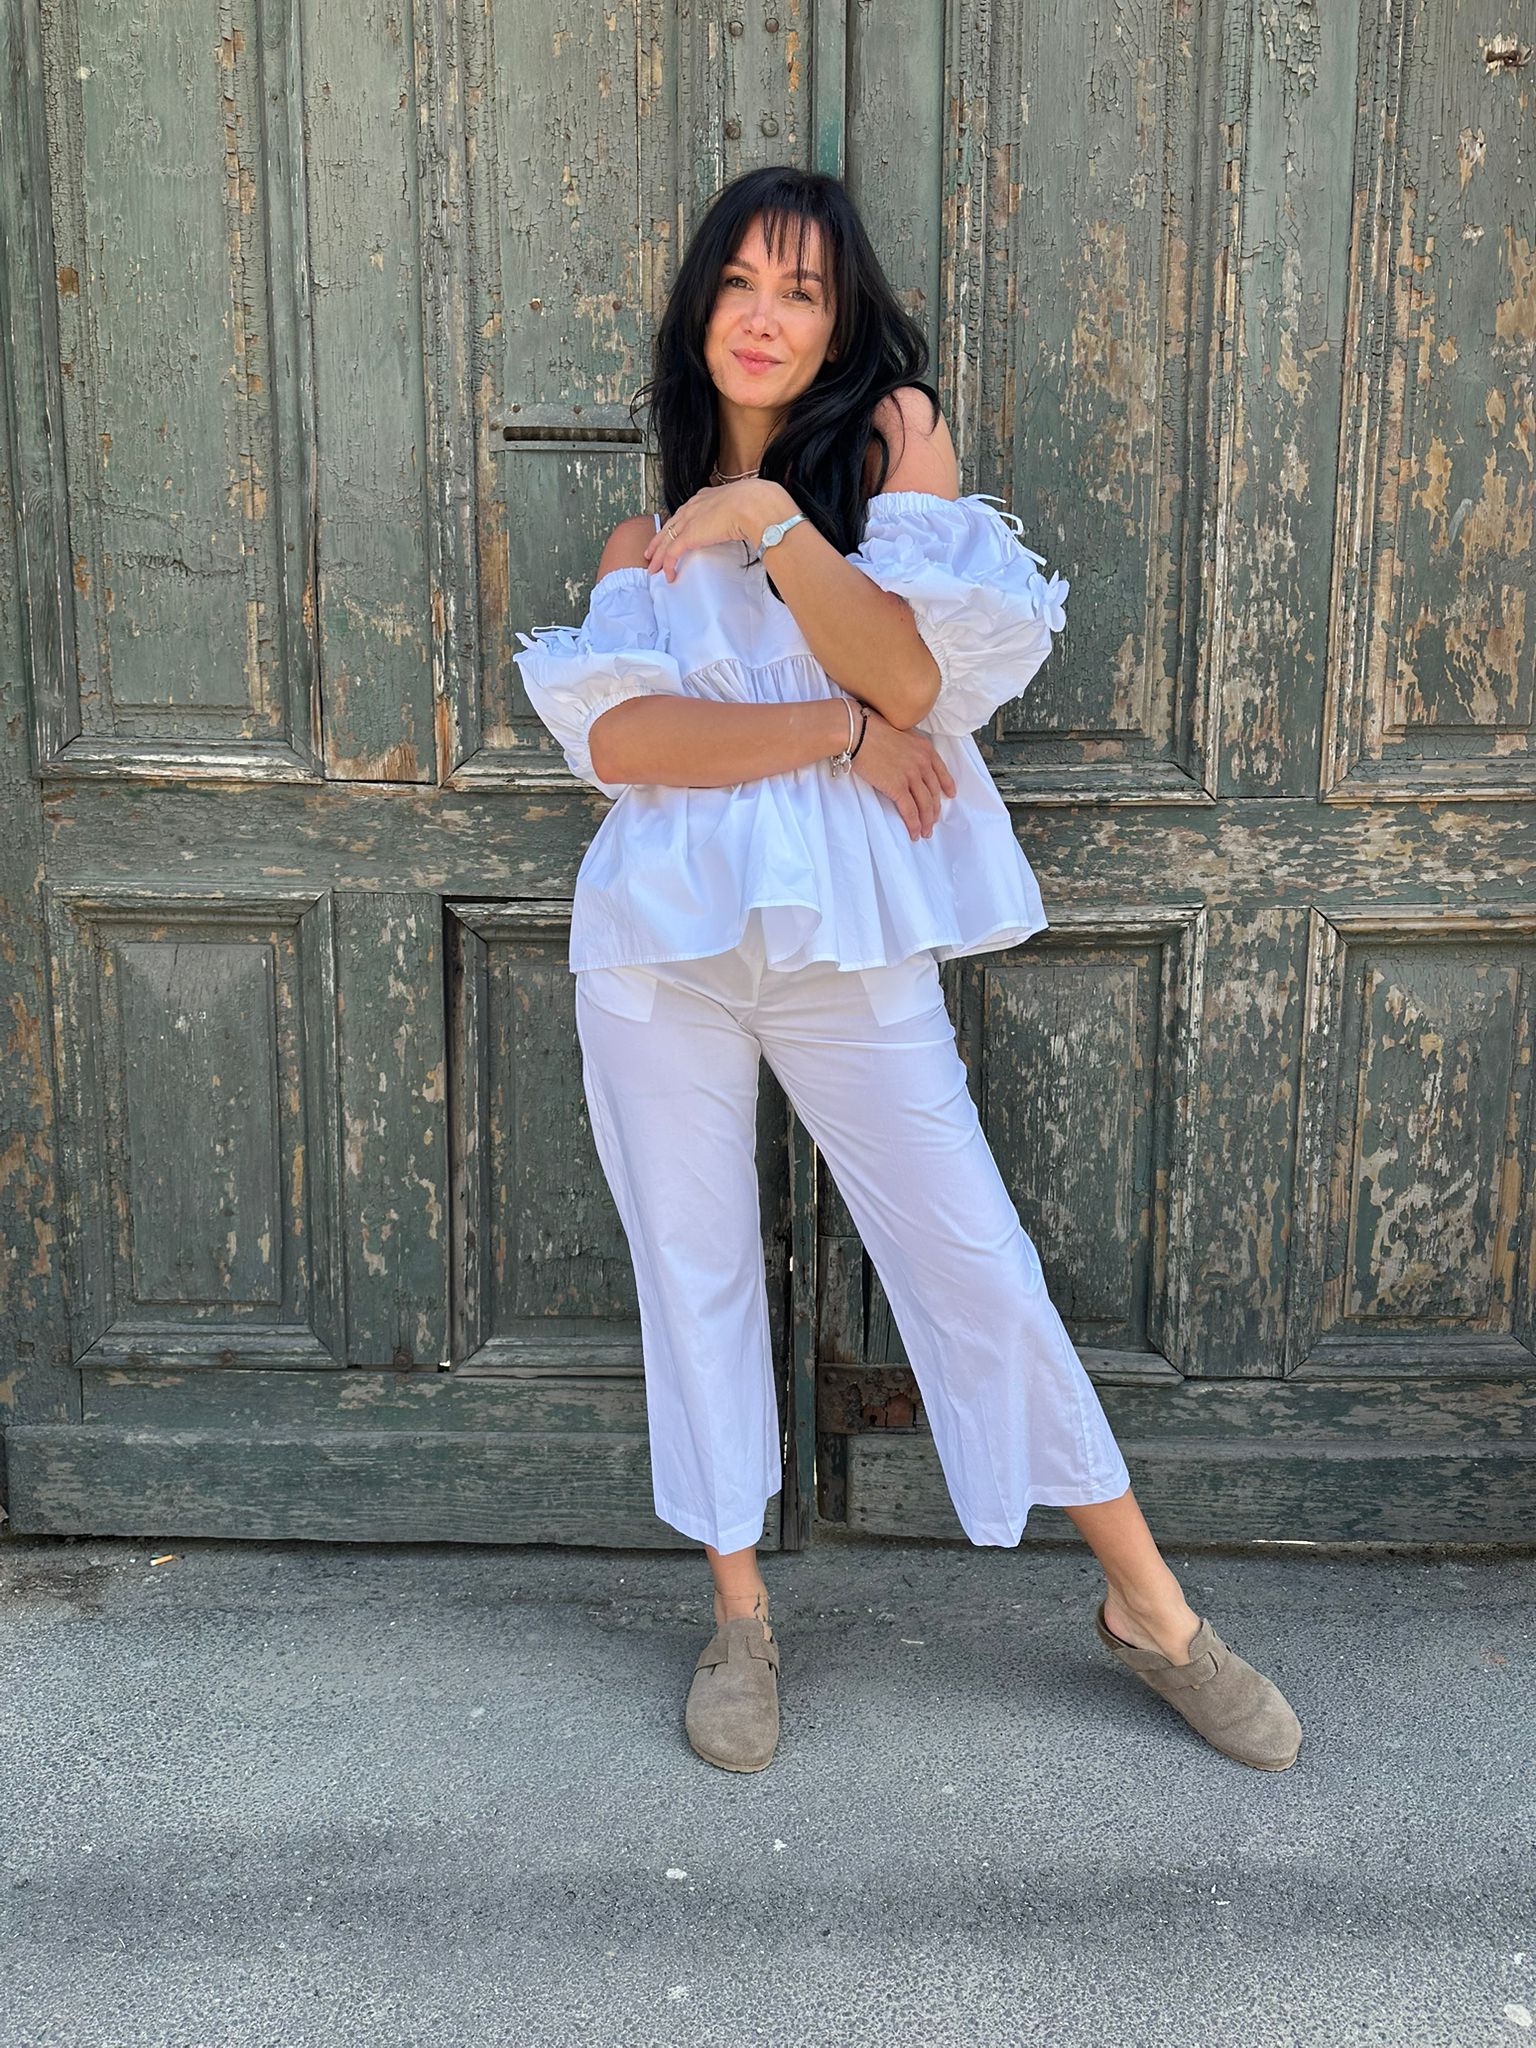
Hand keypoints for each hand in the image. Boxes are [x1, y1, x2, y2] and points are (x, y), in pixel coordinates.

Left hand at [643, 481, 792, 580]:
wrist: (753, 505)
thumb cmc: (757, 504)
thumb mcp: (746, 505)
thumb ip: (742, 513)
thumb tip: (751, 521)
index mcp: (707, 496)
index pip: (686, 511)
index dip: (678, 523)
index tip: (674, 531)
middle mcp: (694, 506)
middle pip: (671, 524)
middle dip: (660, 539)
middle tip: (651, 550)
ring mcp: (690, 520)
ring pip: (666, 540)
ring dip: (658, 555)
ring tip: (653, 567)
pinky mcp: (689, 536)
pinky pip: (672, 553)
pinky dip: (668, 565)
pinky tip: (668, 575)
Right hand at [849, 704, 957, 840]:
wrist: (858, 732)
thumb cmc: (871, 729)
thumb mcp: (900, 733)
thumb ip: (908, 747)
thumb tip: (904, 758)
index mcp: (924, 749)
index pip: (941, 771)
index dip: (947, 785)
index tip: (950, 794)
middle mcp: (922, 762)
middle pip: (934, 791)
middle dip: (935, 810)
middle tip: (934, 821)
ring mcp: (911, 775)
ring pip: (925, 804)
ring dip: (926, 821)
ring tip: (925, 832)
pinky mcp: (898, 787)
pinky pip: (910, 811)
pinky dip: (914, 824)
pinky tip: (915, 833)